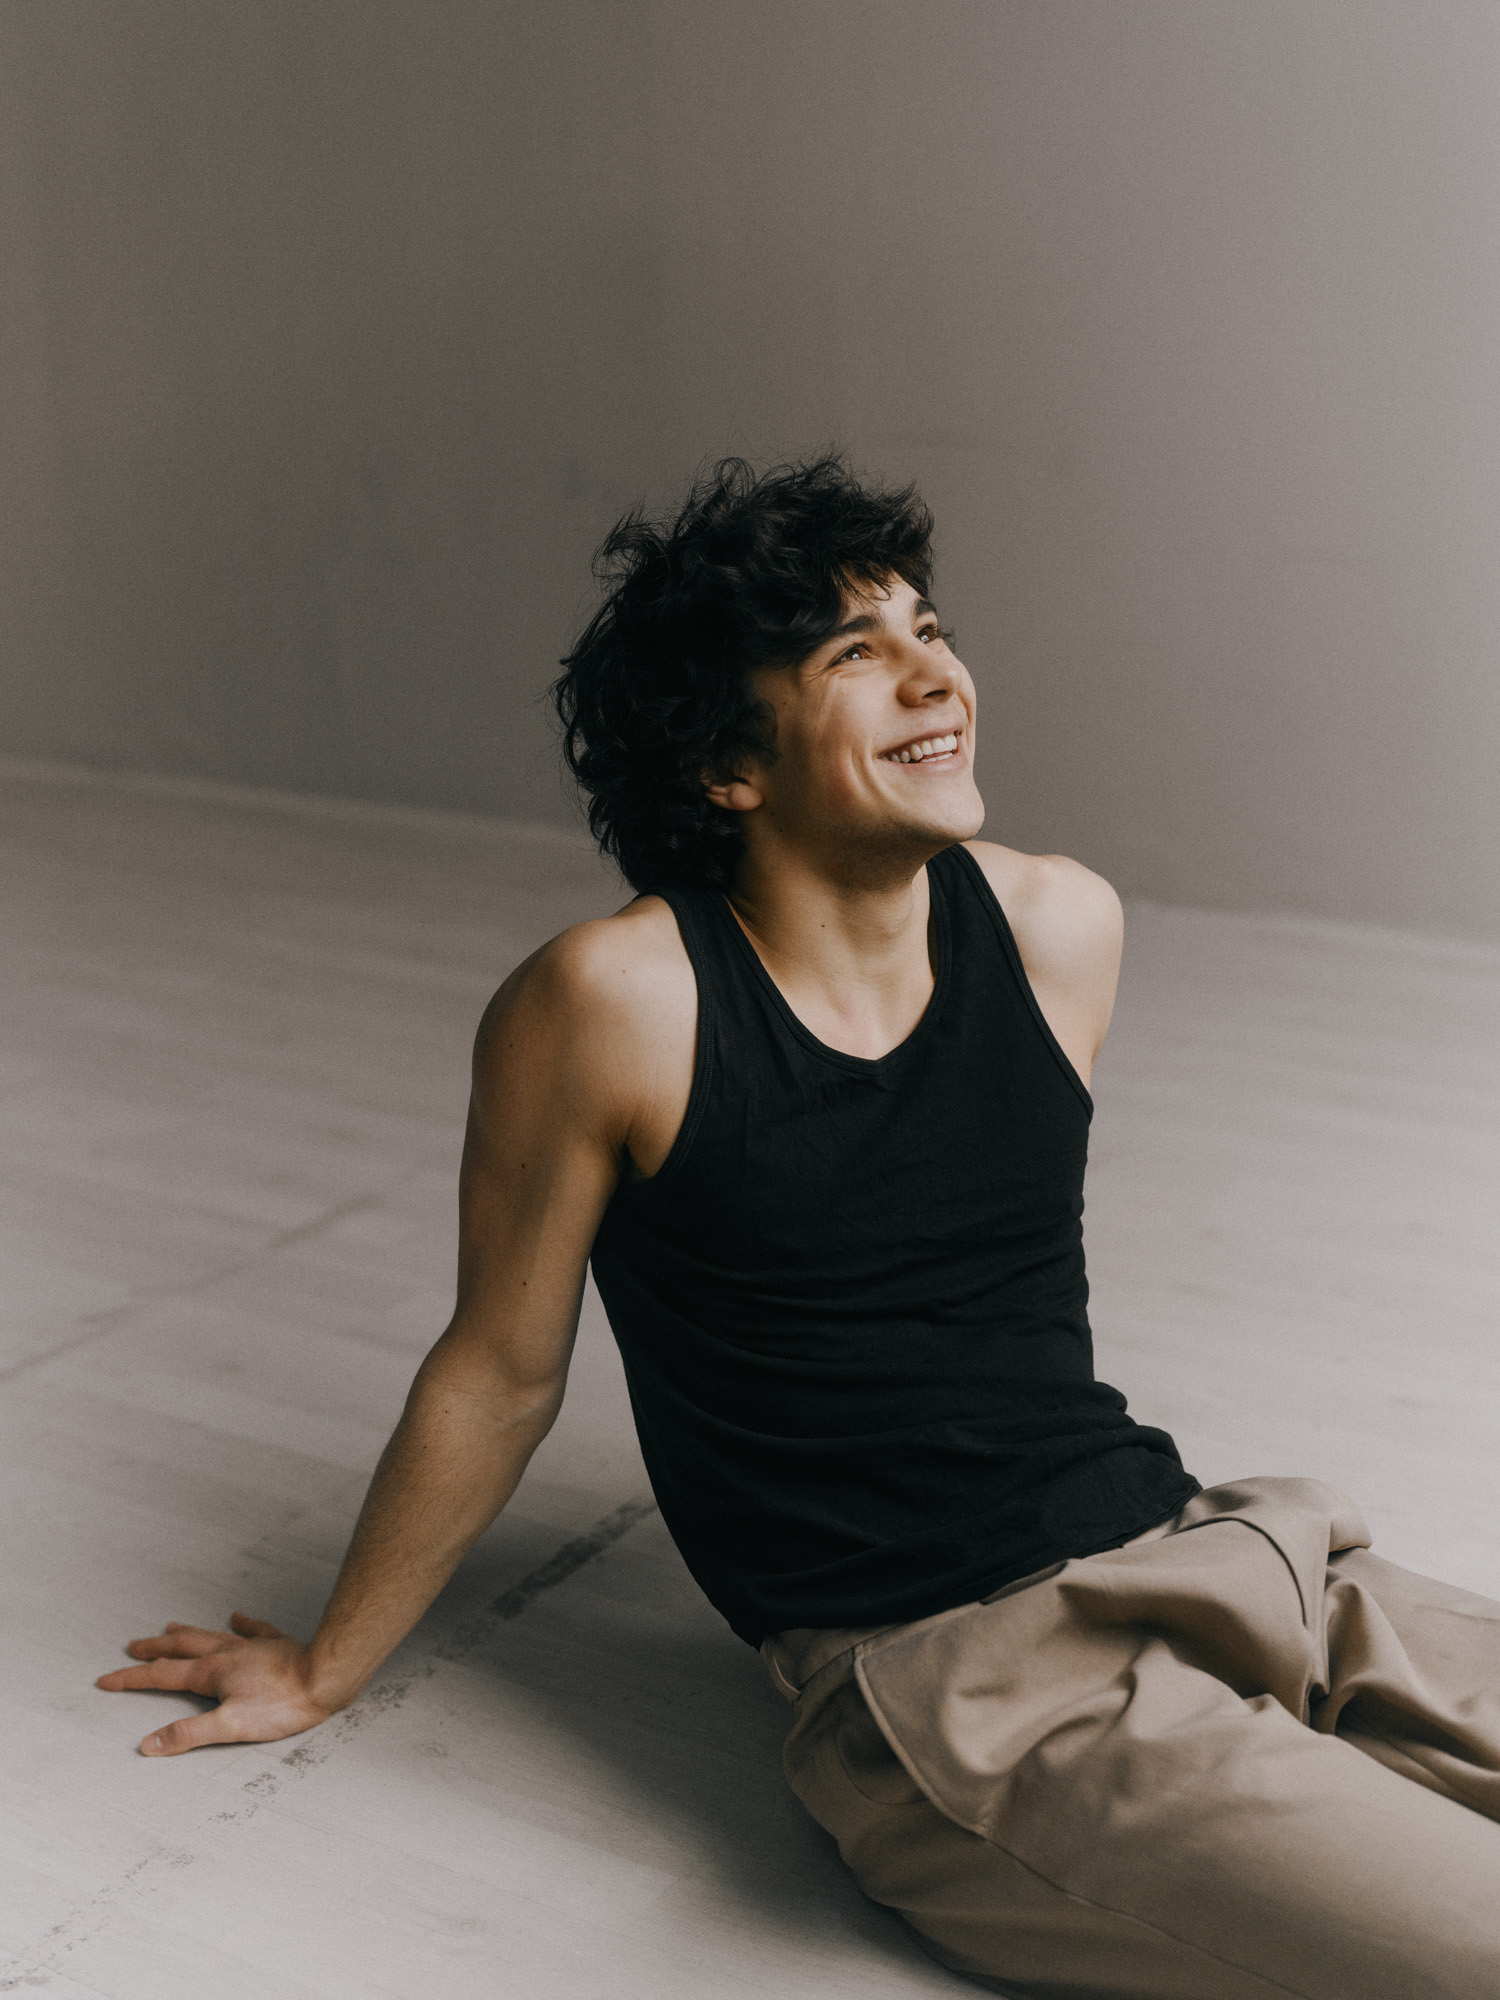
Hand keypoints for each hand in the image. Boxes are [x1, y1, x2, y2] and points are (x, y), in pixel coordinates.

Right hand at [96, 1613, 338, 1755]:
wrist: (325, 1676)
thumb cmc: (283, 1705)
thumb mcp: (230, 1727)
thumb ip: (189, 1734)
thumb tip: (149, 1743)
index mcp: (211, 1673)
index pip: (161, 1675)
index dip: (130, 1679)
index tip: (106, 1680)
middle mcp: (227, 1654)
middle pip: (181, 1649)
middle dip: (153, 1650)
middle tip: (132, 1646)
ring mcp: (250, 1647)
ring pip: (210, 1635)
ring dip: (186, 1634)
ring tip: (169, 1627)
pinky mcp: (274, 1645)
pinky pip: (253, 1629)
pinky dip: (241, 1623)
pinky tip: (237, 1616)